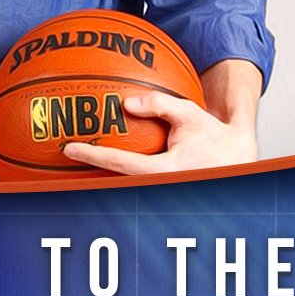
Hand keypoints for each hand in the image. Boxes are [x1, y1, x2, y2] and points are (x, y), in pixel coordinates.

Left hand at [62, 58, 261, 176]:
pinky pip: (128, 183)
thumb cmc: (210, 135)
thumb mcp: (188, 114)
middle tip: (59, 159)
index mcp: (166, 171)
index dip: (94, 155)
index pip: (121, 164)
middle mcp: (159, 187)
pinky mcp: (157, 190)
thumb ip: (159, 105)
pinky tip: (93, 163)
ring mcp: (158, 192)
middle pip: (112, 183)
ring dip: (94, 178)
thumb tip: (125, 103)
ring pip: (118, 188)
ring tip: (66, 166)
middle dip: (85, 175)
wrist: (235, 159)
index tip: (69, 148)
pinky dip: (110, 174)